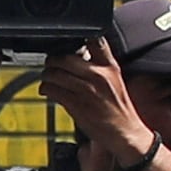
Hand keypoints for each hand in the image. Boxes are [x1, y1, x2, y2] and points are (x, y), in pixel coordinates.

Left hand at [42, 39, 150, 170]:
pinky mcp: (76, 104)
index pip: (94, 41)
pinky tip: (47, 90)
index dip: (77, 38)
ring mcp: (86, 90)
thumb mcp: (115, 80)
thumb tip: (76, 56)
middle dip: (53, 60)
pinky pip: (53, 90)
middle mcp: (98, 75)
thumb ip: (99, 66)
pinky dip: (46, 89)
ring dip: (47, 76)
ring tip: (47, 78)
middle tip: (50, 64)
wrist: (125, 132)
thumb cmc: (119, 108)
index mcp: (110, 67)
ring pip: (55, 74)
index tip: (67, 43)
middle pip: (65, 57)